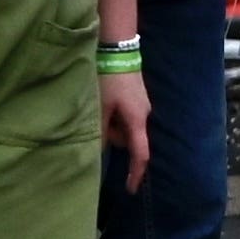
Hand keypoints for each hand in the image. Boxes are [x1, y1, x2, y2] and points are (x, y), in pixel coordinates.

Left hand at [100, 66, 153, 188]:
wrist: (118, 50)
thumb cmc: (108, 79)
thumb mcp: (99, 106)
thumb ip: (98, 129)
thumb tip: (95, 149)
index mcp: (137, 121)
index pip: (139, 154)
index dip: (136, 173)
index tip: (130, 189)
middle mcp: (144, 115)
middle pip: (128, 139)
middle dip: (112, 136)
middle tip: (96, 118)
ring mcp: (142, 106)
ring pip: (124, 127)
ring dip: (111, 123)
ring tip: (98, 103)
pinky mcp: (136, 98)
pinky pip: (124, 115)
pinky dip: (113, 114)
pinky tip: (104, 99)